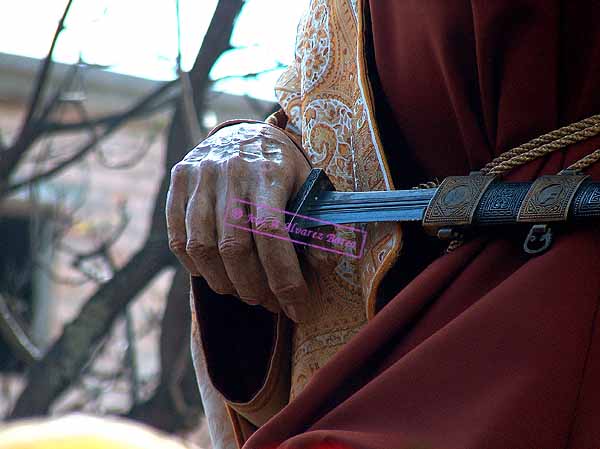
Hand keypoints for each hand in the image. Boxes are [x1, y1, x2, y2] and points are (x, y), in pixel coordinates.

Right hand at [166, 122, 311, 321]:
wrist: (244, 132)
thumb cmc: (283, 168)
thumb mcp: (310, 188)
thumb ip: (319, 227)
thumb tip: (320, 266)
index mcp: (270, 172)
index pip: (272, 234)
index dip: (284, 278)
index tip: (297, 307)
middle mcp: (231, 170)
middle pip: (234, 247)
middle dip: (254, 288)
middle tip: (269, 302)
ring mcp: (200, 175)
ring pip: (201, 247)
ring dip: (225, 283)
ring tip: (244, 292)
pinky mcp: (178, 181)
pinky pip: (178, 238)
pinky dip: (196, 267)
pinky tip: (217, 274)